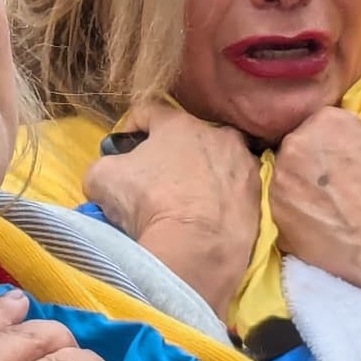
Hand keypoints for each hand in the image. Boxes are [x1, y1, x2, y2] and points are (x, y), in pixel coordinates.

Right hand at [83, 102, 261, 314]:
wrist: (196, 249)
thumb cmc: (147, 203)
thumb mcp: (101, 178)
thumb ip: (104, 163)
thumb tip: (110, 170)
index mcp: (179, 123)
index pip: (149, 111)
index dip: (131, 128)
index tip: (121, 149)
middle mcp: (218, 135)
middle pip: (188, 138)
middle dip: (170, 154)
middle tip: (154, 181)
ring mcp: (244, 166)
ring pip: (216, 163)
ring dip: (201, 176)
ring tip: (185, 203)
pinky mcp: (258, 199)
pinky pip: (234, 193)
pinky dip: (221, 201)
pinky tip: (207, 220)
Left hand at [271, 105, 360, 303]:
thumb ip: (344, 133)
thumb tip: (330, 142)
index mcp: (322, 120)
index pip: (315, 126)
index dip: (327, 147)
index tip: (339, 163)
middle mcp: (294, 144)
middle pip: (294, 149)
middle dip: (308, 165)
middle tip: (331, 187)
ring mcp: (279, 180)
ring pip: (284, 179)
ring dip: (297, 189)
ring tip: (325, 209)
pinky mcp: (274, 214)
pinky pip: (280, 208)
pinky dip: (294, 215)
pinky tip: (317, 226)